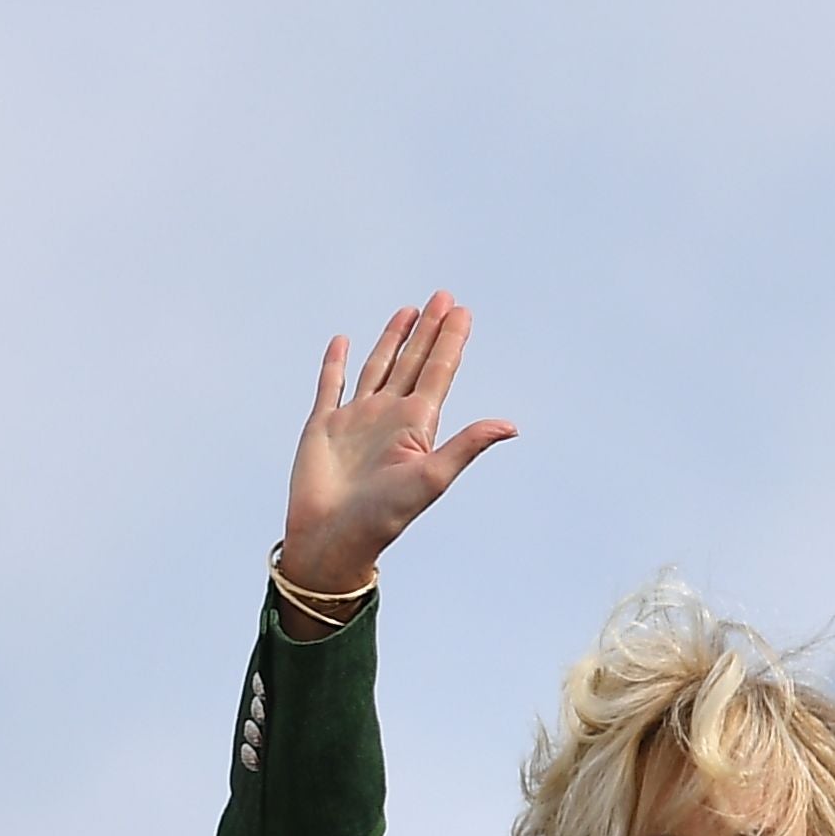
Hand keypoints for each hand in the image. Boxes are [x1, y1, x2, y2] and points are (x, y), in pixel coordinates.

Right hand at [280, 291, 515, 608]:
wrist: (332, 539)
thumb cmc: (383, 515)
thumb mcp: (432, 477)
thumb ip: (467, 445)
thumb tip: (512, 425)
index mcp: (416, 425)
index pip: (439, 372)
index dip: (451, 341)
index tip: (463, 311)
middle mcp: (388, 417)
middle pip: (413, 362)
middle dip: (429, 331)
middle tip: (444, 297)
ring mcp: (355, 420)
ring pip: (378, 368)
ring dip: (392, 340)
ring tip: (407, 311)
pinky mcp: (322, 426)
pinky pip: (330, 386)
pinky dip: (335, 364)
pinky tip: (344, 341)